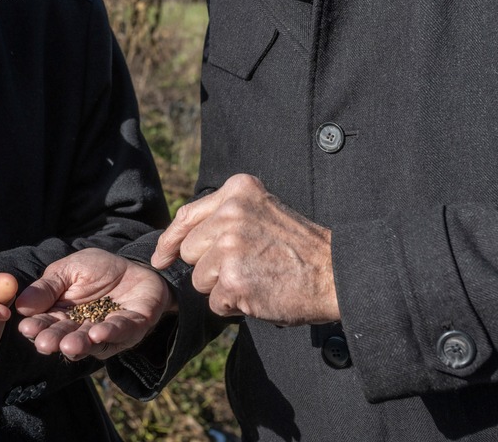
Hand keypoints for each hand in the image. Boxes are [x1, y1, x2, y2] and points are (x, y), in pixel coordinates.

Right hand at [16, 249, 173, 360]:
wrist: (136, 265)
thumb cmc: (98, 270)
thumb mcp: (68, 270)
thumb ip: (47, 287)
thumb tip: (20, 305)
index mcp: (62, 315)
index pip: (46, 324)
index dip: (36, 327)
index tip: (27, 328)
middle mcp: (82, 329)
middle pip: (65, 338)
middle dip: (55, 340)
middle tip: (45, 343)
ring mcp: (107, 333)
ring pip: (91, 343)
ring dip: (80, 344)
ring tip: (69, 344)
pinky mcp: (132, 328)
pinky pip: (121, 332)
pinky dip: (110, 333)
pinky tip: (98, 333)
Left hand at [151, 173, 338, 325]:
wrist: (336, 273)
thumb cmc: (299, 247)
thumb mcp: (262, 211)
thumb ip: (224, 216)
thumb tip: (174, 243)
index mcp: (238, 190)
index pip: (187, 216)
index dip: (170, 240)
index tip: (161, 256)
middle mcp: (230, 214)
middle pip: (190, 251)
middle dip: (209, 265)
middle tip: (247, 265)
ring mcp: (230, 247)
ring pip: (200, 280)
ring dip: (223, 287)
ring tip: (258, 277)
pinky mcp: (233, 280)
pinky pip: (216, 303)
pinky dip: (235, 306)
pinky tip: (260, 294)